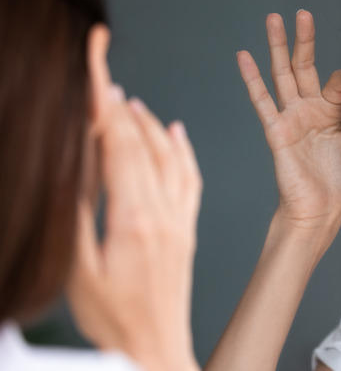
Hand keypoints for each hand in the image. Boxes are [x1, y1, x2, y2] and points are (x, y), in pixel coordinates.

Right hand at [67, 85, 200, 370]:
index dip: (105, 106)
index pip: (118, 147)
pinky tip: (177, 133)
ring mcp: (179, 220)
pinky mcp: (187, 229)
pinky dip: (183, 151)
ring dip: (149, 124)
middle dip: (120, 106)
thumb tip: (73, 170)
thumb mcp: (79, 271)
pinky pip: (191, 180)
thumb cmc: (114, 320)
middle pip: (142, 145)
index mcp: (133, 219)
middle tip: (104, 76)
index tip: (96, 73)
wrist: (155, 348)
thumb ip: (77, 217)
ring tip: (129, 101)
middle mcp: (163, 213)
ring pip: (170, 157)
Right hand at [237, 10, 340, 236]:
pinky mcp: (278, 131)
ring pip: (283, 74)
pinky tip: (244, 56)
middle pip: (305, 66)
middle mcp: (312, 109)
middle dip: (304, 39)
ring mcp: (293, 117)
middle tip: (302, 12)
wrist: (323, 210)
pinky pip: (263, 102)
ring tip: (272, 18)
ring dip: (277, 46)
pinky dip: (252, 79)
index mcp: (336, 111)